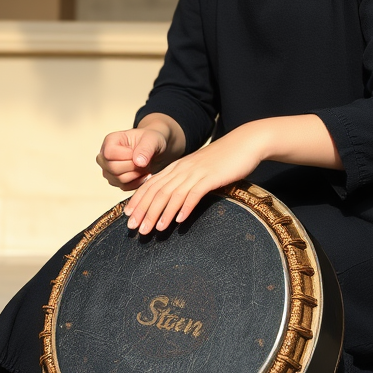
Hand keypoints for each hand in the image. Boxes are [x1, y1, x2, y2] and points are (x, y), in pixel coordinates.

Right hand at [96, 127, 168, 190]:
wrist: (155, 151)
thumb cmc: (152, 141)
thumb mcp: (153, 140)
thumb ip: (146, 149)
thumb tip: (139, 163)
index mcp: (111, 140)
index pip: (109, 153)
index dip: (126, 156)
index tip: (139, 153)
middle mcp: (105, 156)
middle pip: (112, 168)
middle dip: (133, 166)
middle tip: (144, 161)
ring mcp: (108, 170)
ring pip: (118, 179)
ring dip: (136, 174)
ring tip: (144, 166)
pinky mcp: (115, 181)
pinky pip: (124, 186)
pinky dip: (137, 182)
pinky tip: (143, 173)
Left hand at [123, 125, 265, 234]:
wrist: (245, 143)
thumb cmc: (223, 159)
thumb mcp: (198, 168)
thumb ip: (185, 180)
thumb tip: (174, 200)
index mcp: (177, 167)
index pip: (151, 184)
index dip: (138, 201)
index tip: (127, 216)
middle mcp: (183, 169)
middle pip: (157, 191)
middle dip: (144, 211)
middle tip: (133, 229)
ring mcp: (196, 172)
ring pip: (172, 194)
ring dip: (161, 214)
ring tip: (152, 230)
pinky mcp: (211, 177)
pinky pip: (195, 193)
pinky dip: (185, 207)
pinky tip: (179, 221)